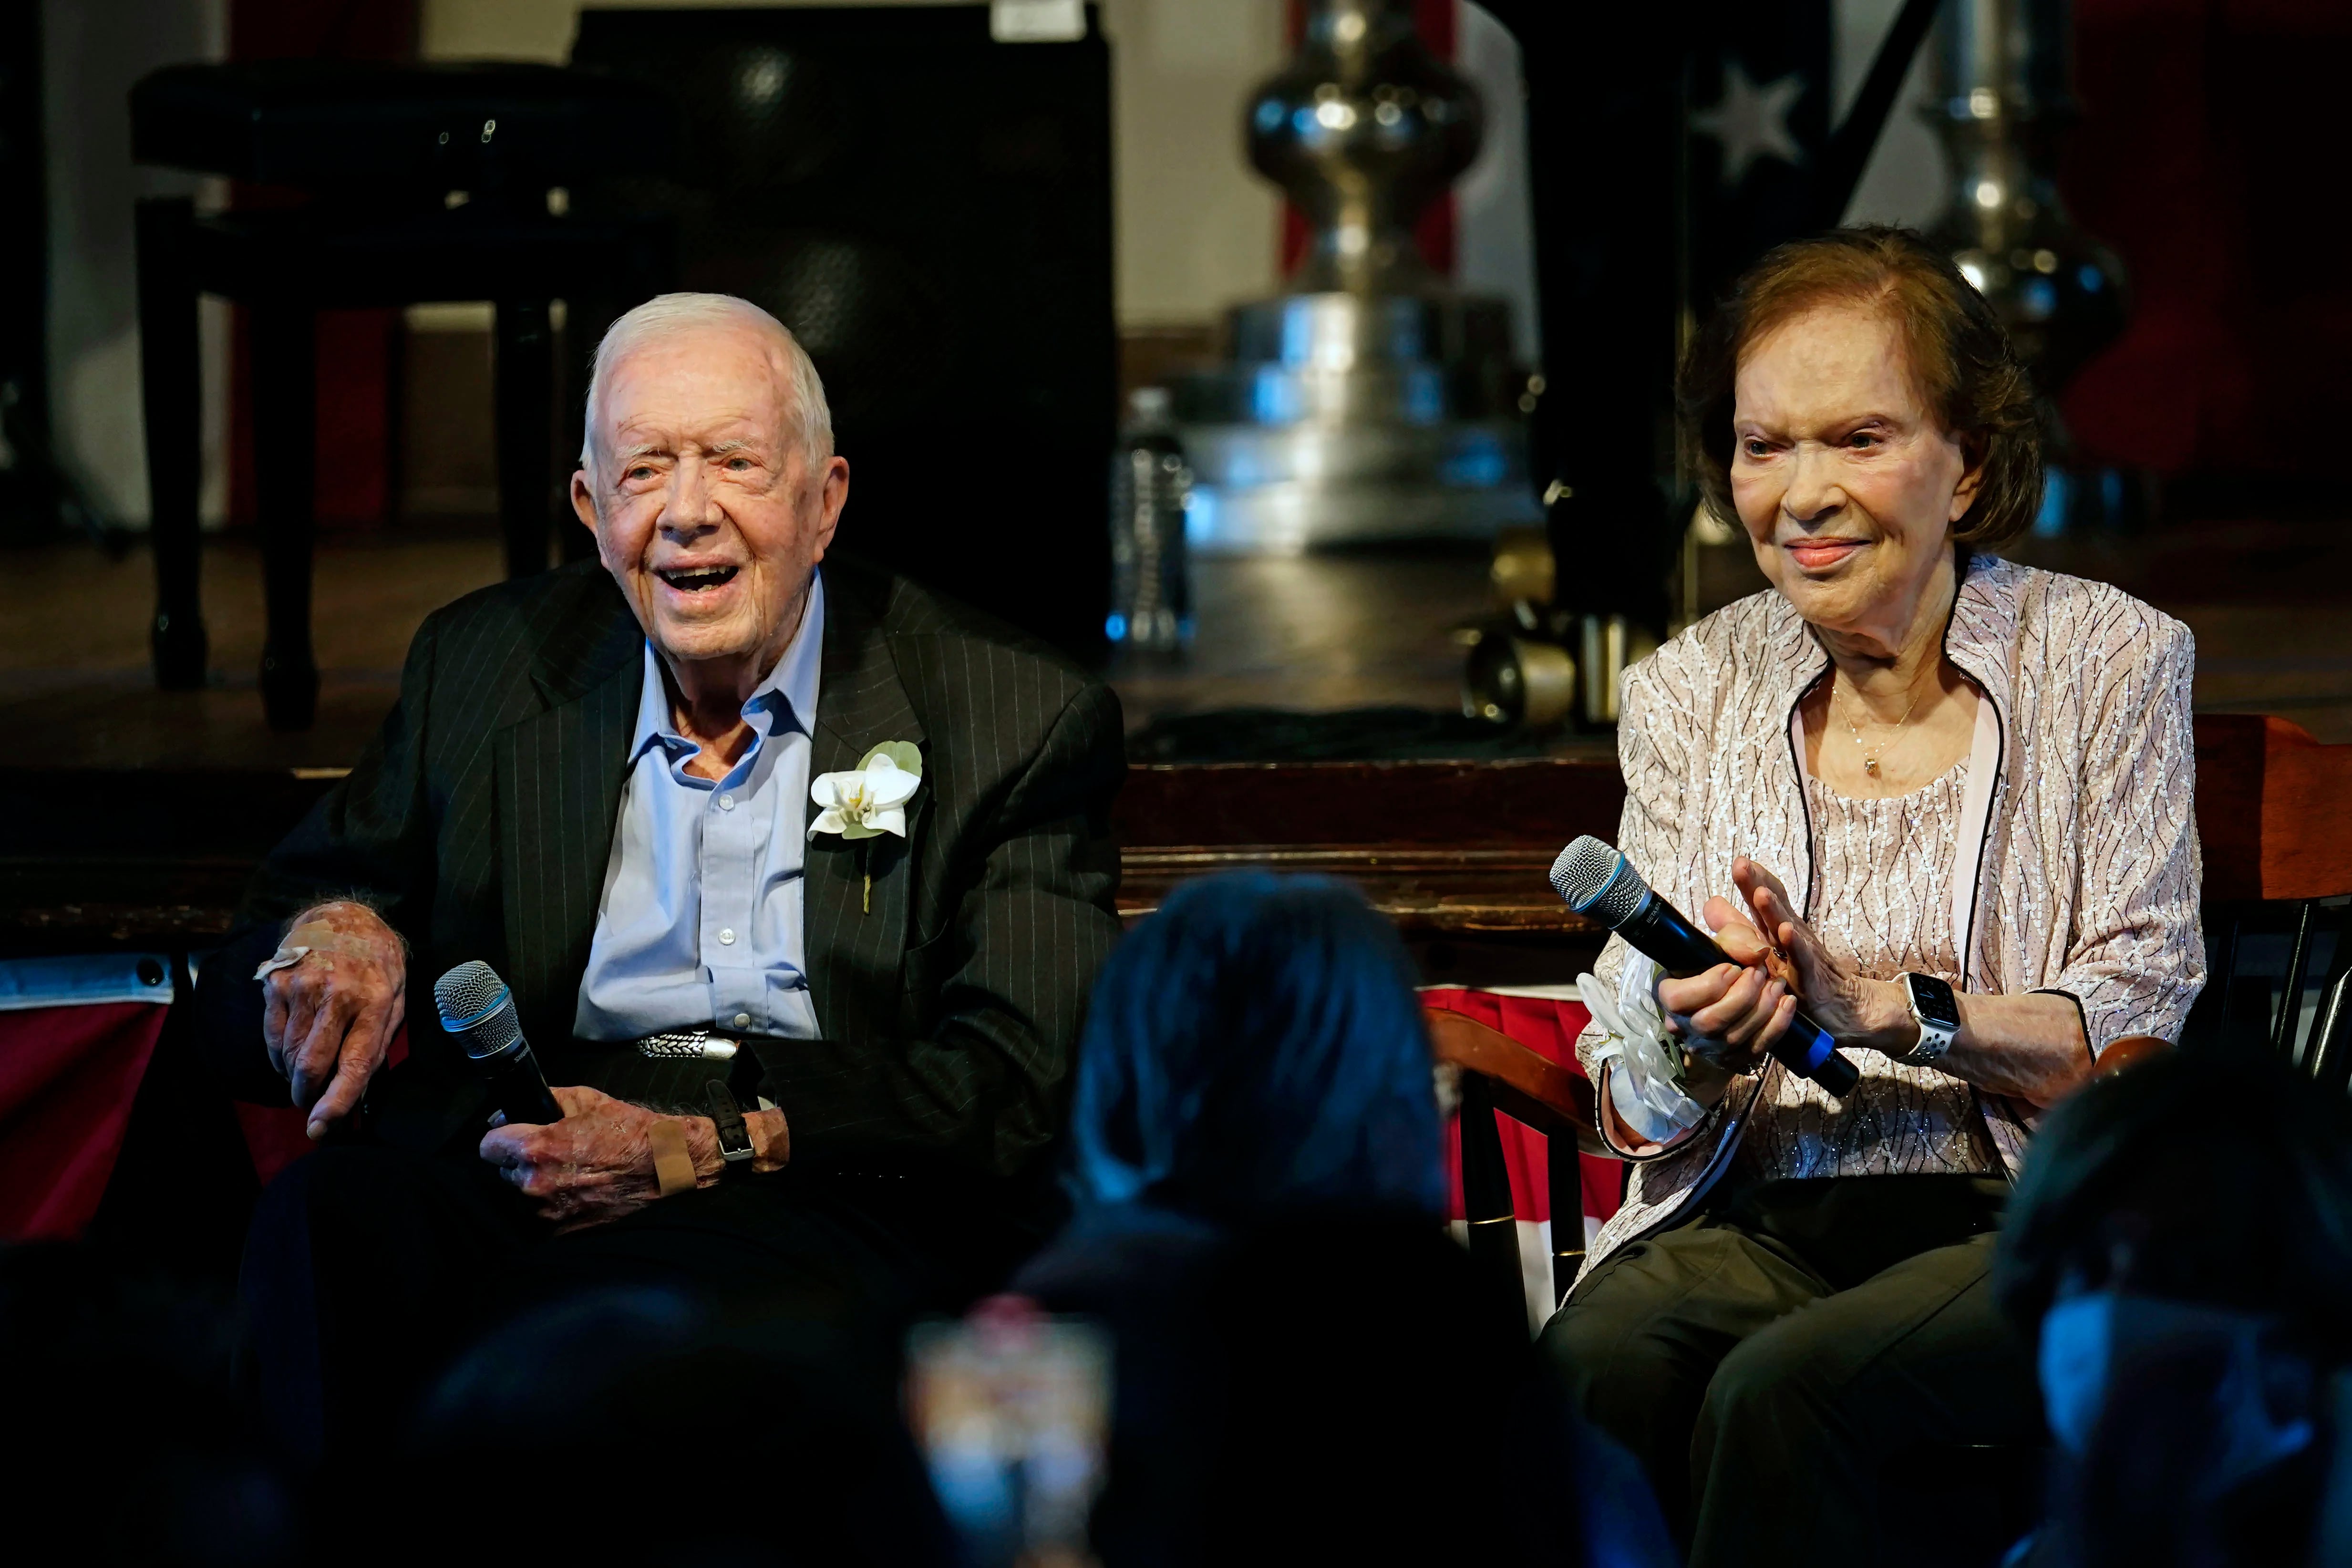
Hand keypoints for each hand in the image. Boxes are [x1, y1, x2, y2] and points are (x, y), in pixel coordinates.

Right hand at [262, 900, 405, 1138]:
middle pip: (312, 1065)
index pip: (354, 1064)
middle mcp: (338, 995)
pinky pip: (272, 1036)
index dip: (335, 1102)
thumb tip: (355, 1090)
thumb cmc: (376, 965)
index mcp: (376, 1002)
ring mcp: (303, 988)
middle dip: (306, 1095)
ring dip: (293, 1076)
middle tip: (309, 1103)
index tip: (319, 1127)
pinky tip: (290, 1053)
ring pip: (289, 1055)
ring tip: (305, 1072)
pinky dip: (279, 1056)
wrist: (343, 916)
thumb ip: (377, 1042)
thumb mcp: (395, 998)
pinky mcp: (277, 983)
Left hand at [477, 1085, 720, 1232]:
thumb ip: (543, 1101)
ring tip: (571, 1171)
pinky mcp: (562, 1230)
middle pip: (505, 1171)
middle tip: (554, 1152)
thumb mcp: (585, 1099)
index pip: (487, 1146)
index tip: (512, 1137)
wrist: (664, 1166)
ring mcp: (549, 1212)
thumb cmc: (629, 1132)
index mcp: (536, 1149)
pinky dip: (555, 1203)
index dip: (501, 1138)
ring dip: (538, 1184)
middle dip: (523, 1161)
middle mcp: (536, 1184)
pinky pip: (543, 1214)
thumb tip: (511, 1111)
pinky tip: (579, 1189)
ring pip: (523, 1194)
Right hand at [1655, 899, 1795, 1075]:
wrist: (1729, 988)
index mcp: (1668, 995)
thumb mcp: (1723, 940)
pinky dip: (1777, 1025)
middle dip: (1742, 996)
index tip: (1732, 967)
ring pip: (1734, 1038)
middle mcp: (1683, 1027)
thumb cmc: (1720, 960)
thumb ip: (1737, 939)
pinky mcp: (1732, 1059)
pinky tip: (1787, 1002)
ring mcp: (1707, 1047)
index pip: (1678, 1000)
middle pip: (1709, 1022)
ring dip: (1762, 1008)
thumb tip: (1760, 953)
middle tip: (1760, 972)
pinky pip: (1756, 1049)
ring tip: (1778, 984)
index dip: (1709, 985)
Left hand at [1726, 857, 1914, 1053]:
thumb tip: (1710, 905)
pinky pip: (1803, 960)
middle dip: (1757, 884)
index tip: (1739, 862)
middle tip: (1741, 865)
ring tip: (1761, 893)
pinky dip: (1795, 945)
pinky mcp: (1812, 978)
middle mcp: (1792, 936)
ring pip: (1788, 928)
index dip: (1753, 880)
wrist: (1846, 1008)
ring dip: (1774, 910)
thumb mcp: (1766, 953)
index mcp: (1779, 929)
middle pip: (1775, 906)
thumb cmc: (1802, 978)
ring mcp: (1804, 955)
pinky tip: (1787, 932)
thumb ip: (1739, 928)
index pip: (1767, 898)